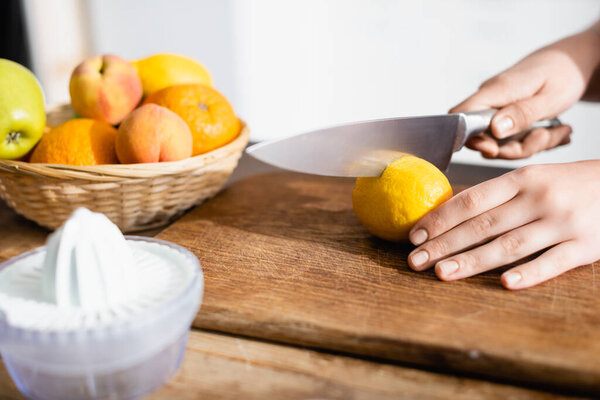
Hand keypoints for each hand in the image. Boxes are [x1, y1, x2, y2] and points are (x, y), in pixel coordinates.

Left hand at [407, 161, 599, 288]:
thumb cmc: (570, 184)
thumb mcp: (534, 178)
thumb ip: (499, 196)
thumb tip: (450, 213)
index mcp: (522, 179)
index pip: (472, 200)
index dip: (440, 218)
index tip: (415, 235)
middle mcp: (539, 198)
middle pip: (482, 226)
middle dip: (444, 245)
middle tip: (415, 260)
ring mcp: (563, 222)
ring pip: (509, 246)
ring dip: (472, 261)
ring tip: (442, 273)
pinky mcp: (586, 246)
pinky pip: (553, 263)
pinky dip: (529, 273)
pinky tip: (504, 284)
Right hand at [451, 25, 599, 158]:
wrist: (572, 60)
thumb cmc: (564, 72)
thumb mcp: (551, 97)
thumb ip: (522, 114)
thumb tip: (494, 129)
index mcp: (496, 91)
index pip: (462, 117)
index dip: (469, 138)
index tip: (494, 149)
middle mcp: (491, 101)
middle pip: (483, 138)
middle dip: (513, 148)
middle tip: (545, 137)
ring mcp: (498, 110)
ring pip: (501, 143)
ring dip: (530, 145)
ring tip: (558, 130)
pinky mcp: (507, 117)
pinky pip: (513, 139)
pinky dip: (534, 141)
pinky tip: (555, 131)